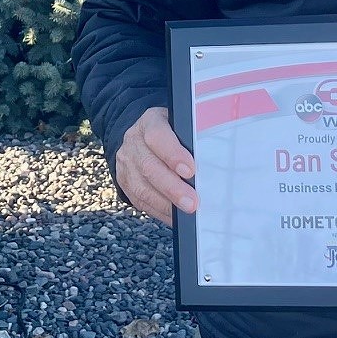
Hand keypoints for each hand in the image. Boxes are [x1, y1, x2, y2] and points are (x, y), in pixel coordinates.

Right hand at [115, 107, 196, 225]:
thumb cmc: (169, 131)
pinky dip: (159, 211)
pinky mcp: (125, 182)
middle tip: (192, 202)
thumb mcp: (180, 125)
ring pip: (141, 187)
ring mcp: (127, 163)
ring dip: (166, 203)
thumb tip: (212, 160)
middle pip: (148, 166)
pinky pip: (140, 201)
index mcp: (150, 122)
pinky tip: (175, 215)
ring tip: (186, 211)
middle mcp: (134, 141)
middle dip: (172, 188)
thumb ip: (192, 138)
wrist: (142, 135)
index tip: (190, 171)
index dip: (173, 154)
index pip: (157, 136)